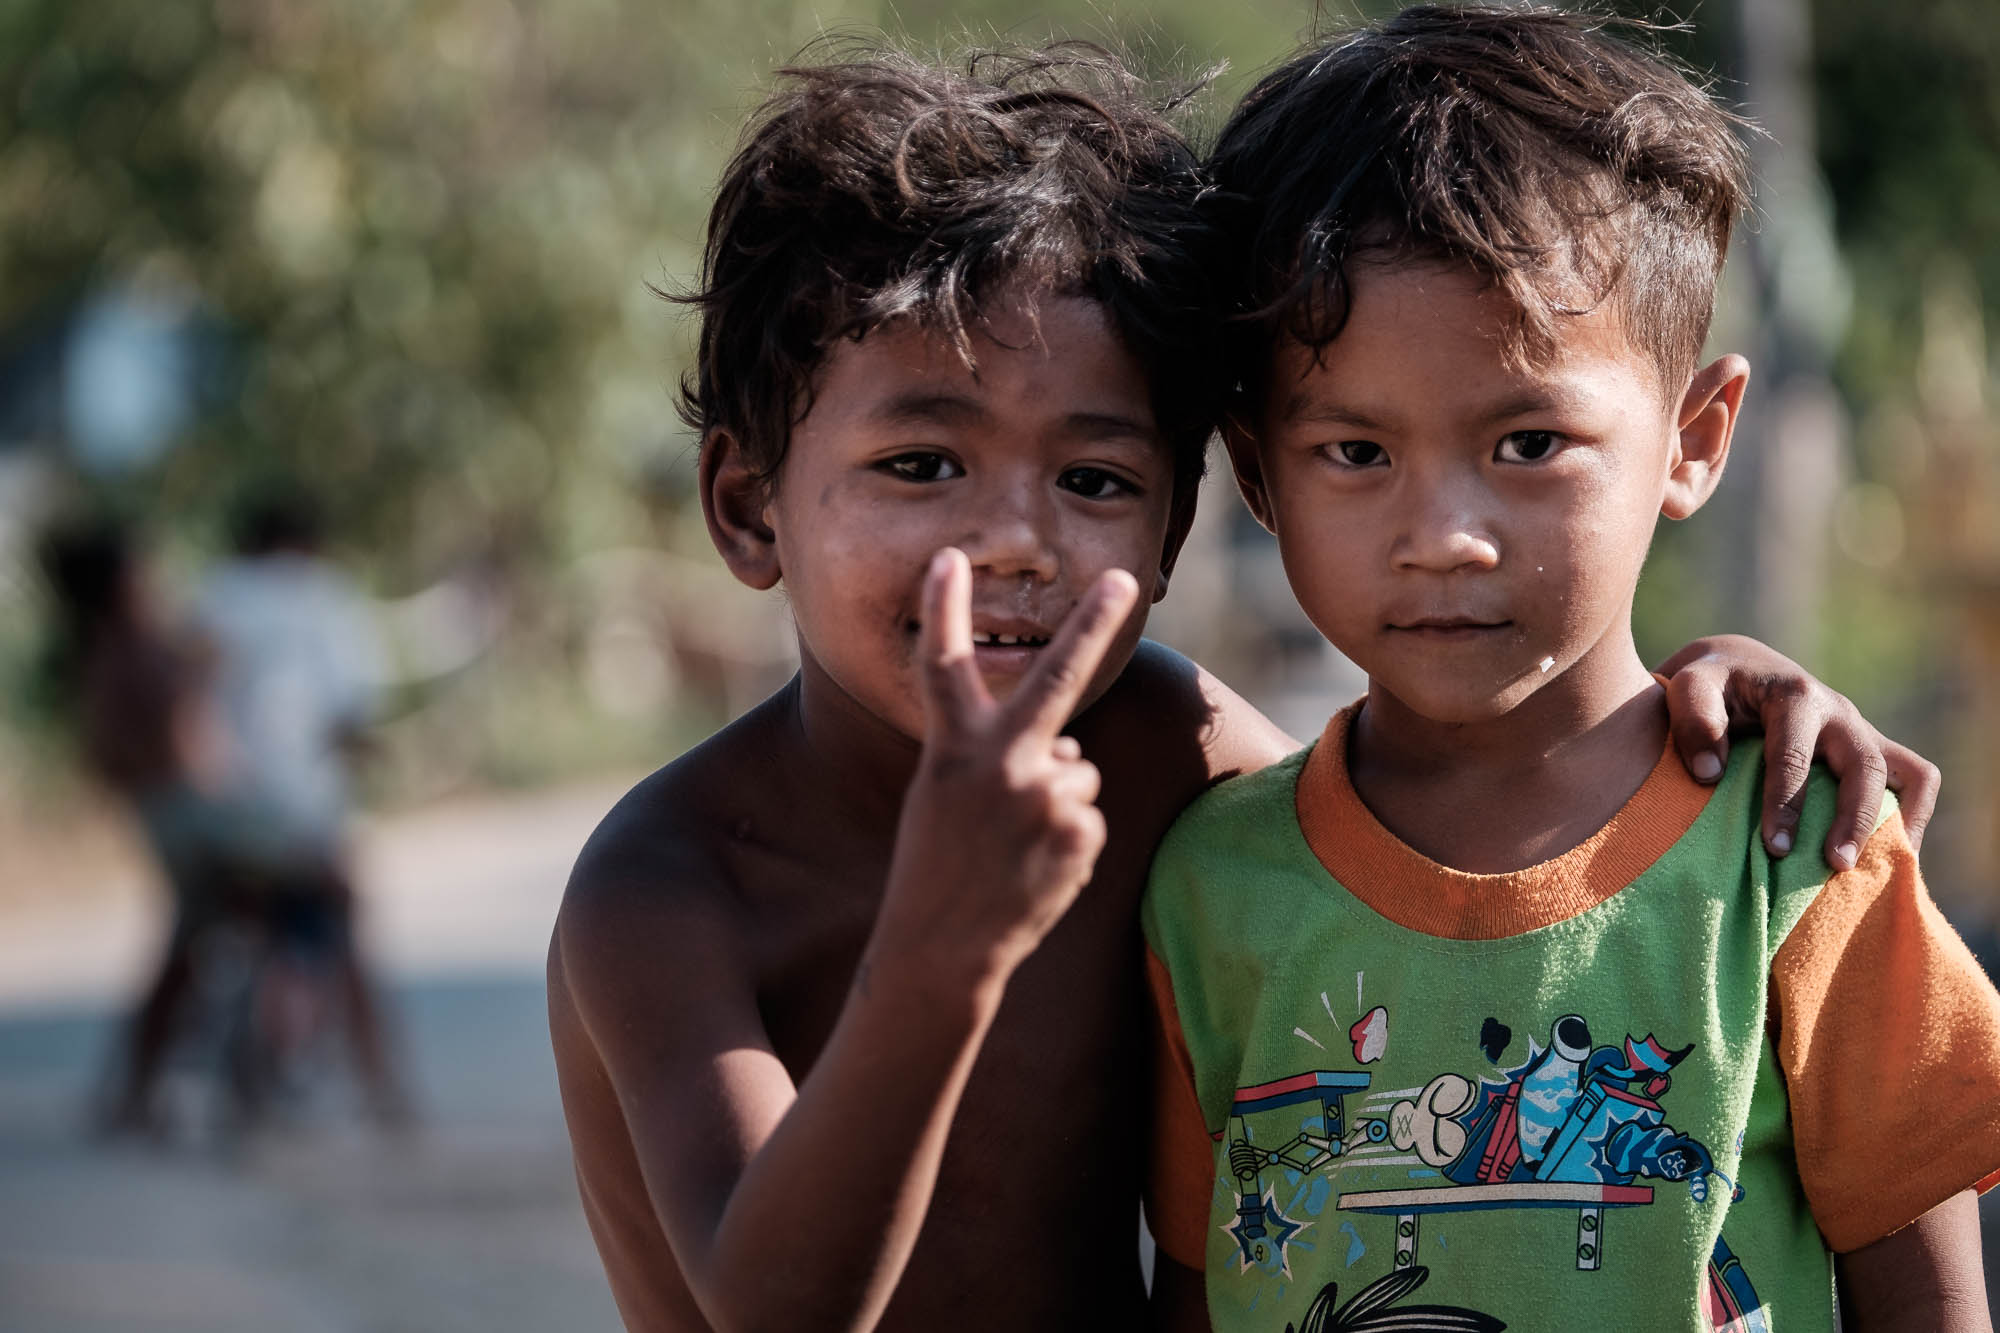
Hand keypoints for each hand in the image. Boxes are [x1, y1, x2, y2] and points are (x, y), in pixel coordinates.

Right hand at [875, 548, 1139, 980]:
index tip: (949, 557)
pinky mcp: (1080, 833)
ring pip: (1078, 771)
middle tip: (1124, 578)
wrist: (942, 947)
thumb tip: (1076, 751)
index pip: (944, 666)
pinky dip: (1068, 836)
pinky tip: (1034, 866)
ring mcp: (1044, 797)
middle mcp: (1001, 763)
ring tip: (1014, 843)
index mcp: (953, 749)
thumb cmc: (937, 864)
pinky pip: (1087, 813)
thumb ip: (1002, 759)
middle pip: (1056, 678)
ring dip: (1057, 799)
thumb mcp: (946, 797)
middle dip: (1091, 623)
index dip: (944, 609)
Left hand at [1657, 635, 1940, 869]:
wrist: (1738, 669)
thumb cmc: (1709, 687)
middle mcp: (1838, 712)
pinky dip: (1912, 816)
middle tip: (1835, 865)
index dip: (1786, 802)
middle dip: (1853, 818)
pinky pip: (1914, 779)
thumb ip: (1693, 722)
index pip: (1795, 754)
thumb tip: (1710, 774)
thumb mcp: (1688, 689)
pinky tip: (1888, 857)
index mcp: (1794, 695)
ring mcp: (1861, 732)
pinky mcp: (1873, 750)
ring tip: (1874, 869)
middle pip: (1865, 765)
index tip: (1775, 847)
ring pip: (1908, 772)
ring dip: (1896, 822)